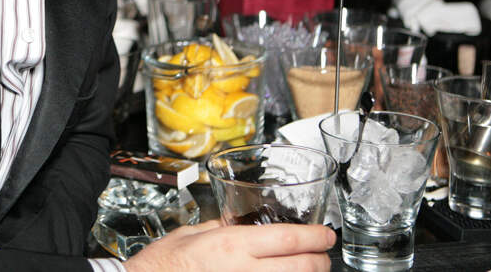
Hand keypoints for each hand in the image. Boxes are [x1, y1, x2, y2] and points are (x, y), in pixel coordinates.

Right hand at [124, 220, 334, 271]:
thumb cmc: (164, 264)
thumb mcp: (192, 234)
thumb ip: (220, 228)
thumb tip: (236, 223)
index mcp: (233, 245)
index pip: (288, 239)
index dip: (315, 236)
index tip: (326, 234)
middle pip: (301, 267)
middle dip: (320, 261)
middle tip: (324, 255)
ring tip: (309, 269)